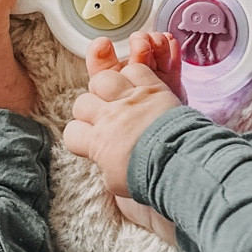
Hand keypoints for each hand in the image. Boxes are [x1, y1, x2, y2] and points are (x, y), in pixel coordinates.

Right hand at [62, 35, 184, 240]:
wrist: (179, 162)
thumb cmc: (149, 178)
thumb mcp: (116, 183)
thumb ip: (105, 166)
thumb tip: (104, 160)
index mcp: (97, 142)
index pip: (72, 133)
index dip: (79, 137)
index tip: (91, 142)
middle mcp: (109, 117)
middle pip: (82, 103)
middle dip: (89, 110)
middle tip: (103, 117)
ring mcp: (130, 99)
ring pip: (103, 79)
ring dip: (107, 87)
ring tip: (116, 96)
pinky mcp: (151, 87)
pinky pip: (133, 69)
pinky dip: (133, 75)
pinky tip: (137, 87)